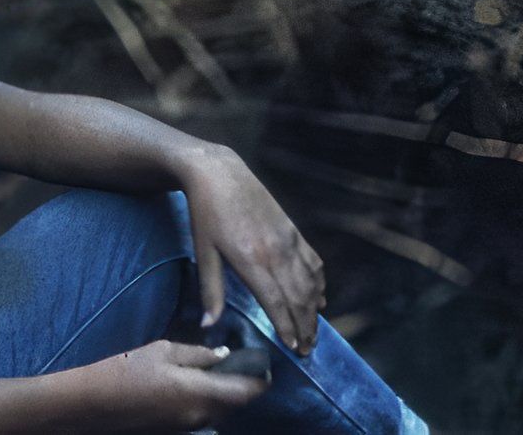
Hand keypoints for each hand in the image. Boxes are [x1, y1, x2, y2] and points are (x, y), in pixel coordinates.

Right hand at [79, 340, 268, 431]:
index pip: (246, 392)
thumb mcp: (163, 351)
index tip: (261, 364)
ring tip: (212, 373)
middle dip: (239, 385)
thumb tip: (224, 355)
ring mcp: (189, 427)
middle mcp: (200, 415)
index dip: (259, 379)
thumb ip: (198, 354)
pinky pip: (203, 416)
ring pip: (219, 411)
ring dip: (222, 394)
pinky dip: (206, 402)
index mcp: (199, 392)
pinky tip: (192, 386)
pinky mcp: (177, 431)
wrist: (93, 404)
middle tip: (235, 363)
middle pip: (235, 404)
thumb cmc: (126, 370)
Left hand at [179, 145, 325, 355]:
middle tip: (307, 350)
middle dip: (305, 327)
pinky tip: (319, 300)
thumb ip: (210, 290)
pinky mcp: (293, 230)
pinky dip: (319, 284)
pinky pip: (313, 263)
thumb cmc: (205, 213)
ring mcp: (288, 240)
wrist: (220, 172)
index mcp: (251, 259)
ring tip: (313, 333)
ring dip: (314, 311)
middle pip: (298, 297)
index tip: (293, 348)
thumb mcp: (202, 251)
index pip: (275, 302)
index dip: (286, 327)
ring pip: (310, 283)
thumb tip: (208, 325)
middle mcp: (276, 252)